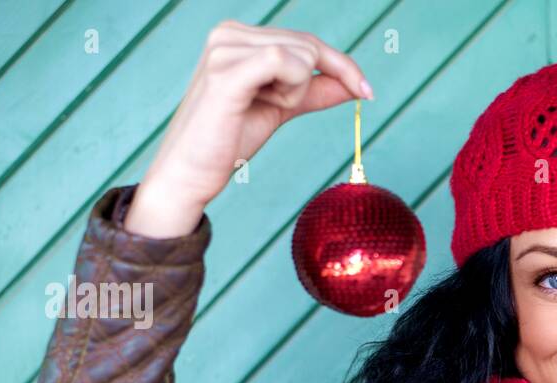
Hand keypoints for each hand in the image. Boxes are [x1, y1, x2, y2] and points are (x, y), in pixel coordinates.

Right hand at [124, 19, 371, 238]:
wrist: (189, 174)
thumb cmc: (227, 142)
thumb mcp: (279, 109)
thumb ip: (313, 93)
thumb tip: (352, 84)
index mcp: (237, 36)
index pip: (306, 41)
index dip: (341, 65)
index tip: (367, 92)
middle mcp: (228, 33)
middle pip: (308, 46)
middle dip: (310, 86)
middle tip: (280, 108)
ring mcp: (224, 48)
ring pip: (301, 56)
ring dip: (296, 92)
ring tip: (260, 108)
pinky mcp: (227, 71)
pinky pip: (287, 63)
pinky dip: (291, 90)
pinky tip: (265, 105)